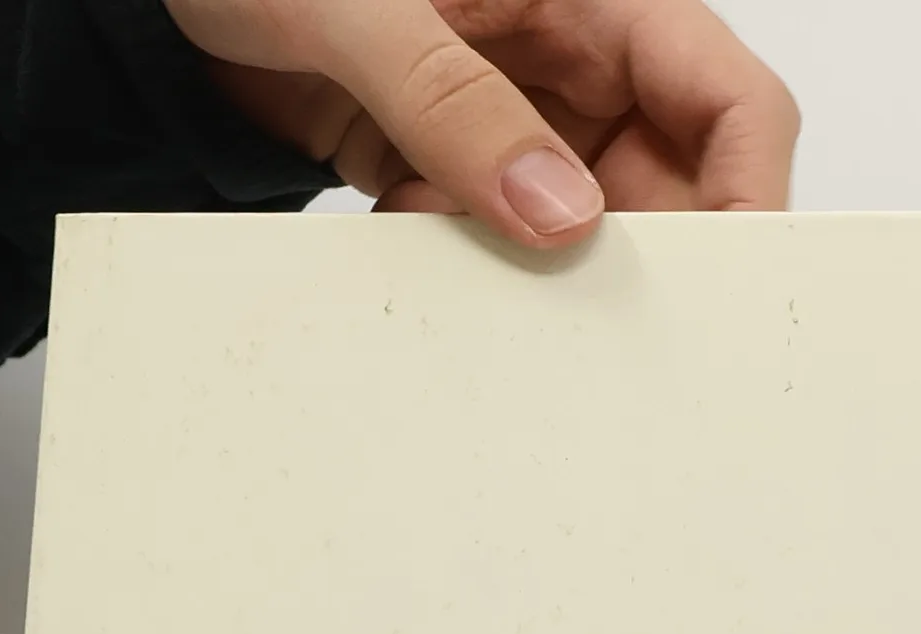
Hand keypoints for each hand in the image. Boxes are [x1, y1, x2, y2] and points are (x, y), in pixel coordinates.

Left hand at [164, 0, 797, 247]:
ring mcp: (519, 116)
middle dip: (638, 255)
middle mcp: (571, 56)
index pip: (724, 94)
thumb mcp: (359, 10)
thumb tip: (558, 215)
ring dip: (537, 267)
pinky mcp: (463, 165)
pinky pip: (503, 238)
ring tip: (458, 241)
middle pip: (673, 181)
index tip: (728, 286)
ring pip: (586, 224)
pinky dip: (467, 259)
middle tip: (591, 315)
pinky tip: (410, 224)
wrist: (171, 2)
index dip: (749, 189)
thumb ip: (457, 105)